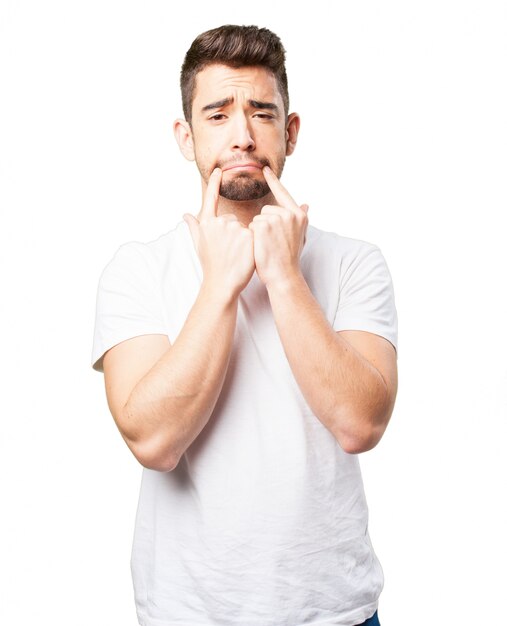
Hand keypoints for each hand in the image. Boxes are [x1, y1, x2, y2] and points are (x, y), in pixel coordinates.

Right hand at [183, 168, 254, 298]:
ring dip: (242, 238)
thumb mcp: (199, 245)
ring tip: (235, 254)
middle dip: (232, 232)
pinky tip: (245, 254)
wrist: (222, 283)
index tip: (219, 170)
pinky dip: (252, 243)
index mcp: (206, 223)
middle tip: (228, 251)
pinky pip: (254, 233)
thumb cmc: (211, 266)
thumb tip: (185, 214)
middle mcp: (219, 222)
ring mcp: (234, 228)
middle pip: (231, 219)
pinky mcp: (248, 235)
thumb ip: (194, 227)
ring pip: (243, 226)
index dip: (215, 184)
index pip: (211, 198)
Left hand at [248, 166, 308, 287]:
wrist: (283, 275)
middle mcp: (290, 214)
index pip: (283, 193)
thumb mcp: (300, 236)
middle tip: (273, 242)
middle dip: (265, 224)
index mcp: (298, 214)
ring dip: (258, 231)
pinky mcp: (264, 225)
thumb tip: (306, 204)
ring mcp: (277, 219)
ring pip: (258, 218)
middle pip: (267, 209)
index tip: (264, 169)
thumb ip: (301, 218)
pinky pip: (252, 225)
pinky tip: (261, 246)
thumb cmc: (289, 258)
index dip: (273, 181)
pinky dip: (252, 236)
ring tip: (268, 245)